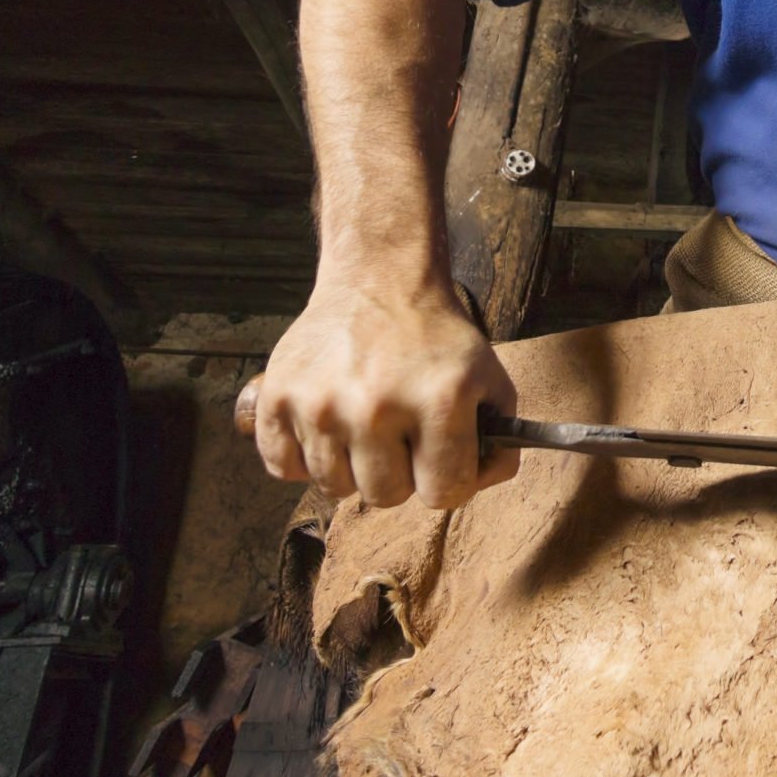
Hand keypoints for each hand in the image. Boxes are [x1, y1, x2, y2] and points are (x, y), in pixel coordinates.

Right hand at [252, 277, 519, 509]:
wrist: (378, 280)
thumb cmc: (435, 336)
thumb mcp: (489, 377)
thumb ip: (498, 439)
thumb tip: (477, 485)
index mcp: (439, 400)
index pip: (443, 493)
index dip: (448, 481)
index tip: (440, 460)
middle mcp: (376, 406)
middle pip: (385, 496)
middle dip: (399, 474)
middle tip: (399, 436)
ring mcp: (320, 404)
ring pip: (334, 488)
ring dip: (351, 466)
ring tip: (363, 424)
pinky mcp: (277, 397)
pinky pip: (283, 468)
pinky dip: (303, 458)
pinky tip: (326, 427)